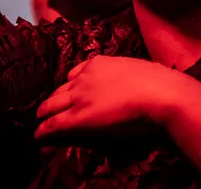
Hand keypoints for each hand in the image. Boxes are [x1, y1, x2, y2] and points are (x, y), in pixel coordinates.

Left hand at [35, 56, 193, 141]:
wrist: (161, 94)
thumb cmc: (160, 83)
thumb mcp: (139, 71)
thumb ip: (129, 77)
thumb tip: (136, 84)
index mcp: (99, 63)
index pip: (76, 73)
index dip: (71, 85)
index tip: (70, 93)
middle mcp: (84, 77)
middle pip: (60, 89)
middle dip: (53, 100)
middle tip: (49, 110)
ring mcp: (79, 96)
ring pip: (51, 105)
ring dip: (44, 114)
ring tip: (40, 123)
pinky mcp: (78, 117)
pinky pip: (53, 124)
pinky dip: (43, 131)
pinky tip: (39, 137)